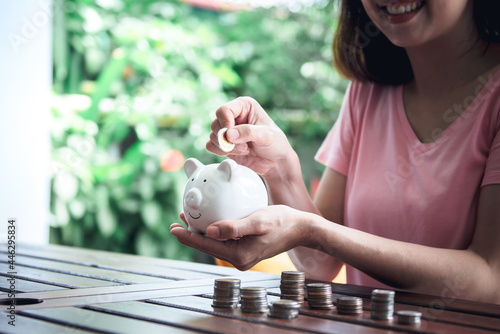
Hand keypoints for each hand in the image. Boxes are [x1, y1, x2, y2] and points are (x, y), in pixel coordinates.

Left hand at [170, 205, 310, 270]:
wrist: (301, 228)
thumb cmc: (283, 222)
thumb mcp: (259, 221)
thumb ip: (234, 227)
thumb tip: (210, 231)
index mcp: (239, 255)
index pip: (207, 246)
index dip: (188, 237)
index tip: (173, 228)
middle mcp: (239, 259)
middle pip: (208, 246)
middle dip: (191, 234)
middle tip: (176, 221)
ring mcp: (242, 255)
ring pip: (215, 243)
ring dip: (202, 231)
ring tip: (187, 219)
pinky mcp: (246, 249)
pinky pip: (225, 240)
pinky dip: (215, 230)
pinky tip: (211, 220)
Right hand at [206, 97, 294, 177]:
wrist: (275, 162)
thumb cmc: (275, 144)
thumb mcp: (266, 136)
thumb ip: (248, 132)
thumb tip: (228, 134)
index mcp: (244, 106)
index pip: (224, 110)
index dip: (225, 123)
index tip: (232, 135)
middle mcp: (234, 116)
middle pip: (215, 124)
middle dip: (227, 138)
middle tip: (244, 146)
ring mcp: (227, 131)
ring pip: (213, 136)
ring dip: (226, 147)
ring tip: (244, 150)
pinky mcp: (224, 144)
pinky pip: (210, 146)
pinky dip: (220, 152)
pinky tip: (236, 154)